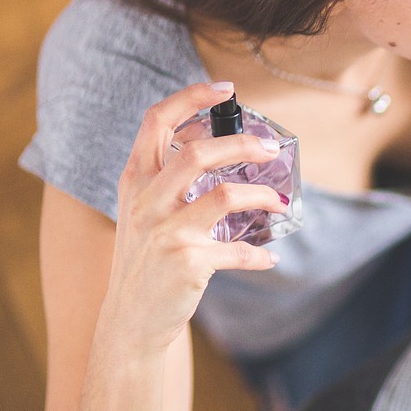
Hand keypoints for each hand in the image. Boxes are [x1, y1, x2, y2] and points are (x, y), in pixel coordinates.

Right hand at [99, 82, 285, 353]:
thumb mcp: (142, 213)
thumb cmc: (144, 261)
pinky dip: (258, 255)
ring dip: (262, 195)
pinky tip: (268, 258)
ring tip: (280, 201)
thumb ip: (167, 181)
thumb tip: (218, 149)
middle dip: (242, 144)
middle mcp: (147, 201)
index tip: (225, 89)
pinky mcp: (188, 262)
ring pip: (225, 195)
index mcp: (135, 181)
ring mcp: (166, 232)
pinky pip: (238, 251)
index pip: (156, 122)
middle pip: (198, 152)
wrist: (130, 320)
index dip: (190, 98)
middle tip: (271, 148)